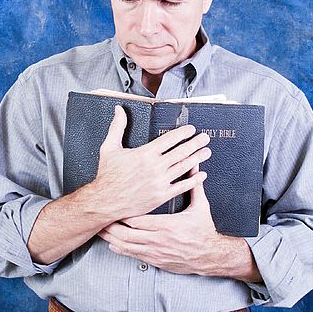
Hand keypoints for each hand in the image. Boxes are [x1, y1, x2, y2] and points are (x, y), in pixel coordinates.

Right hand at [84, 105, 211, 222]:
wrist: (105, 202)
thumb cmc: (107, 176)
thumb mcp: (109, 148)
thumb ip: (117, 127)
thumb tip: (119, 110)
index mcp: (145, 154)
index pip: (170, 139)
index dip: (183, 133)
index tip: (191, 129)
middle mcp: (154, 167)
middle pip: (181, 152)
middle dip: (195, 143)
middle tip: (205, 138)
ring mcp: (159, 182)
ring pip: (184, 167)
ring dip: (198, 158)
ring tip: (207, 152)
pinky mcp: (161, 196)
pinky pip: (181, 186)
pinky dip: (194, 180)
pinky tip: (202, 175)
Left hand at [98, 170, 261, 281]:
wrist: (210, 256)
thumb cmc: (204, 231)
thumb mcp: (201, 206)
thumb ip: (194, 185)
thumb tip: (194, 166)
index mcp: (166, 225)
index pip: (137, 220)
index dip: (123, 214)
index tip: (114, 205)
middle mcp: (158, 240)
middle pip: (126, 234)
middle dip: (111, 227)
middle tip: (100, 218)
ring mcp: (155, 252)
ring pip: (126, 247)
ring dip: (112, 239)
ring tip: (101, 230)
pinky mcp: (155, 260)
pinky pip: (133, 256)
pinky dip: (121, 250)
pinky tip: (113, 245)